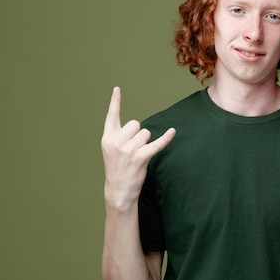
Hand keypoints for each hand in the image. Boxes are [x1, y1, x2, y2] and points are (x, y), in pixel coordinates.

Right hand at [101, 87, 175, 208]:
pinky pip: (156, 144)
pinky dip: (166, 138)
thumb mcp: (112, 150)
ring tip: (138, 156)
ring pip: (146, 133)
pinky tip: (172, 132)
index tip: (117, 89)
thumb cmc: (118, 168)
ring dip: (146, 143)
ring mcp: (128, 150)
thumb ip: (120, 136)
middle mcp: (116, 142)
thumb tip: (138, 127)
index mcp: (107, 138)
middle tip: (133, 149)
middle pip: (136, 124)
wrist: (118, 190)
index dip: (115, 102)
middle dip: (138, 134)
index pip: (111, 116)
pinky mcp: (140, 158)